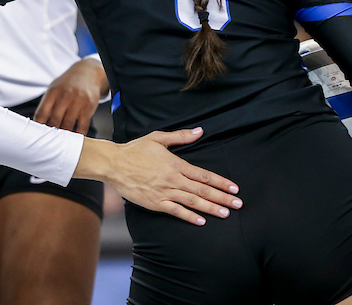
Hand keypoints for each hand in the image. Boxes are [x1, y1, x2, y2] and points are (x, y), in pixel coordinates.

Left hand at [34, 58, 106, 133]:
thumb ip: (46, 105)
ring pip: (68, 125)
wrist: (88, 72)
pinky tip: (75, 137)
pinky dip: (78, 134)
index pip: (41, 113)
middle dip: (51, 132)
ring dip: (64, 135)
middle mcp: (65, 96)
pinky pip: (83, 126)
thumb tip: (38, 124)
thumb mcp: (54, 88)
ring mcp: (77, 101)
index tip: (38, 134)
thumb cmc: (67, 84)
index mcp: (53, 92)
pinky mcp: (89, 106)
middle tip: (50, 140)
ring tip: (61, 140)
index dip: (38, 126)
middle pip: (54, 121)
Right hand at [80, 127, 241, 225]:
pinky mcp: (154, 203)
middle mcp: (173, 179)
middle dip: (222, 198)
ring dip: (210, 208)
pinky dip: (189, 216)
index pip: (204, 175)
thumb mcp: (158, 138)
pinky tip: (201, 221)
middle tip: (238, 204)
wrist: (113, 164)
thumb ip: (181, 136)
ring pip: (192, 202)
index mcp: (176, 164)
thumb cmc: (135, 150)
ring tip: (226, 213)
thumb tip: (200, 131)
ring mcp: (164, 192)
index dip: (220, 182)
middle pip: (202, 190)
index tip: (234, 188)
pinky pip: (175, 211)